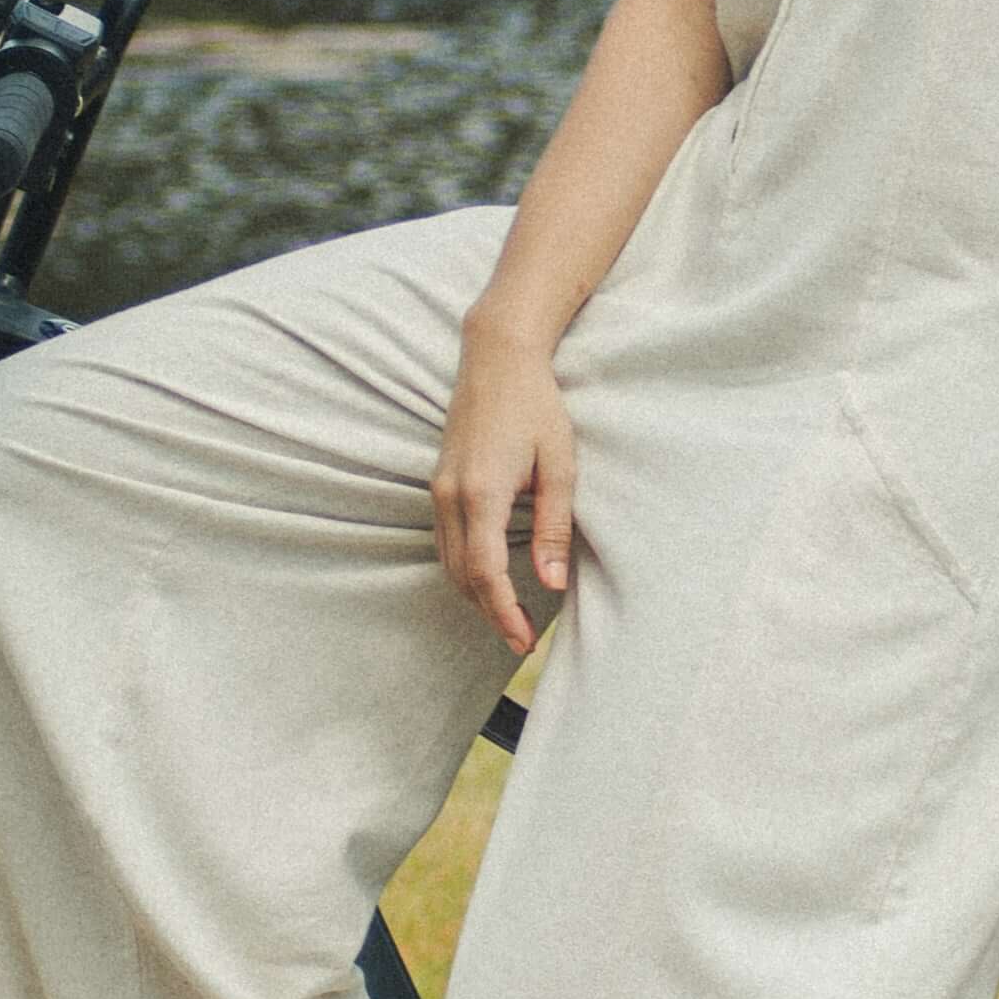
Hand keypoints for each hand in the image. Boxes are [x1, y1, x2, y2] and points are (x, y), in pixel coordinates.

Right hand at [436, 315, 575, 658]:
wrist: (497, 358)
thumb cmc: (537, 407)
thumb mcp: (559, 466)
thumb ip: (554, 528)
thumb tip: (553, 583)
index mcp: (482, 493)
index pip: (486, 573)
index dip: (504, 613)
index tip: (525, 640)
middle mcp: (451, 495)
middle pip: (463, 576)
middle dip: (491, 613)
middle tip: (523, 640)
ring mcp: (438, 489)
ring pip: (448, 562)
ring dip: (476, 596)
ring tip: (510, 618)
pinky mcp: (438, 484)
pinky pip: (444, 542)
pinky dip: (465, 570)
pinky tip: (490, 580)